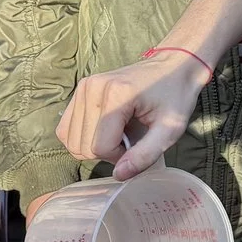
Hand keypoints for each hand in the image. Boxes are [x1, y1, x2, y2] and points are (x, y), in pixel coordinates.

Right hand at [56, 52, 208, 178]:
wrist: (173, 66)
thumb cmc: (175, 96)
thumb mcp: (169, 129)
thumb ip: (144, 155)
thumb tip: (119, 175)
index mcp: (116, 94)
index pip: (100, 146)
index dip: (119, 157)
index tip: (137, 146)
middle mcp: (92, 88)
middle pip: (82, 145)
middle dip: (106, 152)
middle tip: (128, 139)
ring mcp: (83, 87)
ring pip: (71, 139)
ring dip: (93, 145)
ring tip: (118, 132)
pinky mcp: (79, 89)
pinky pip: (66, 128)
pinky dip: (83, 137)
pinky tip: (105, 129)